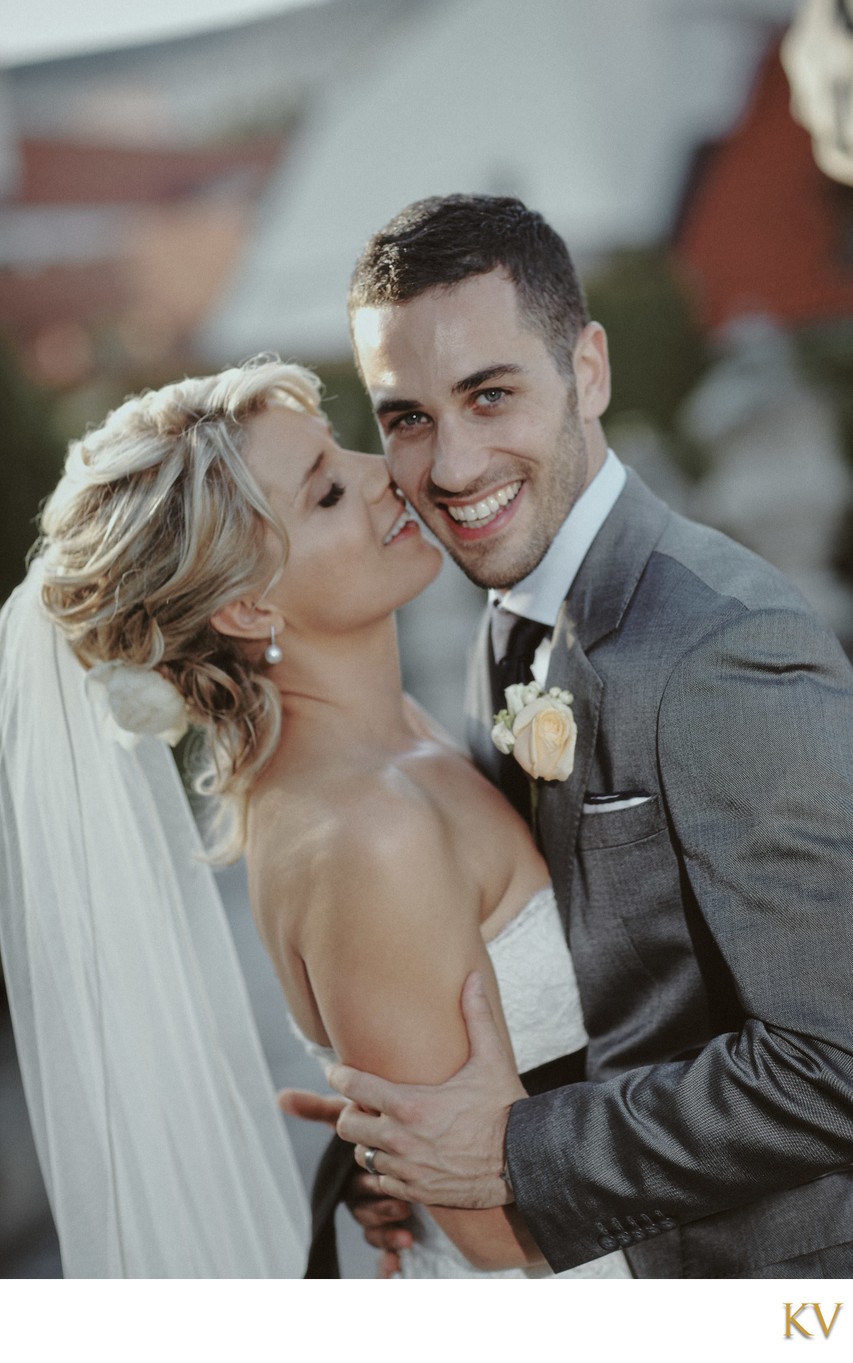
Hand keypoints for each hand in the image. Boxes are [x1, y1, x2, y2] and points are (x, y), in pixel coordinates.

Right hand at [278, 1087, 413, 1268]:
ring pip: (374, 1233)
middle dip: (380, 1210)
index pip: (353, 1188)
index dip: (365, 1186)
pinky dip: (386, 1263)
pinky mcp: (389, 1231)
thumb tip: (281, 1096)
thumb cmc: (373, 1123)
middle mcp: (361, 1198)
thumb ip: (318, 1109)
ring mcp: (376, 1216)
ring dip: (387, 1234)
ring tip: (406, 1228)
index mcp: (350, 1176)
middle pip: (365, 1211)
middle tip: (400, 1205)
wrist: (407, 1134)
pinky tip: (394, 1266)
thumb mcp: (347, 1115)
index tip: (381, 1181)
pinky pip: (383, 1255)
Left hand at [328, 971, 526, 1208]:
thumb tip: (472, 977)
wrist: (527, 1163)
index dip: (339, 1076)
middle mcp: (401, 1139)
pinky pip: (383, 1183)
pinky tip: (402, 1157)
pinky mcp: (417, 1192)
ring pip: (362, 1156)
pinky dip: (387, 1171)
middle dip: (351, 1113)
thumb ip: (476, 1016)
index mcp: (410, 1104)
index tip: (336, 1071)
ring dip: (368, 1143)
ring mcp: (408, 1170)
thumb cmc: (507, 1108)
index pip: (353, 1088)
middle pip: (346, 1126)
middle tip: (363, 1105)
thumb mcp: (492, 1059)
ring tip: (384, 1130)